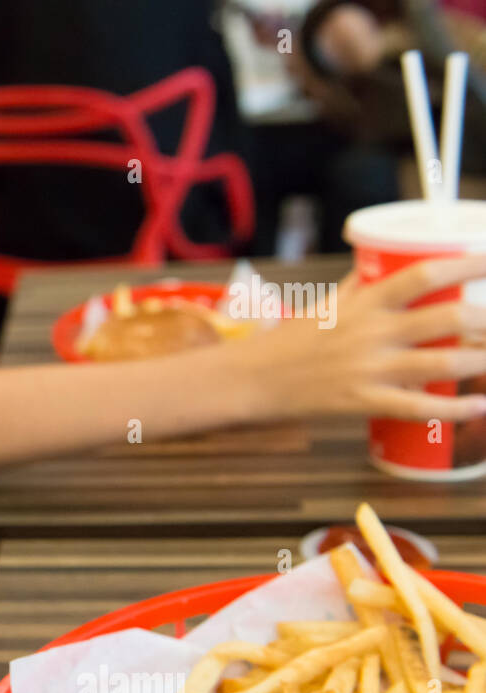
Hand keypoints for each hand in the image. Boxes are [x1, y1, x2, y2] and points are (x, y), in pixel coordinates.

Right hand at [244, 256, 485, 421]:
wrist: (250, 379)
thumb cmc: (288, 341)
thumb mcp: (326, 305)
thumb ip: (361, 284)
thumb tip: (387, 262)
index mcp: (363, 303)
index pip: (424, 274)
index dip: (466, 265)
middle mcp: (370, 333)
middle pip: (447, 319)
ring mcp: (367, 369)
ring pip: (442, 363)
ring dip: (482, 360)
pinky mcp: (361, 402)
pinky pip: (418, 407)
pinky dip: (455, 409)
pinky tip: (480, 406)